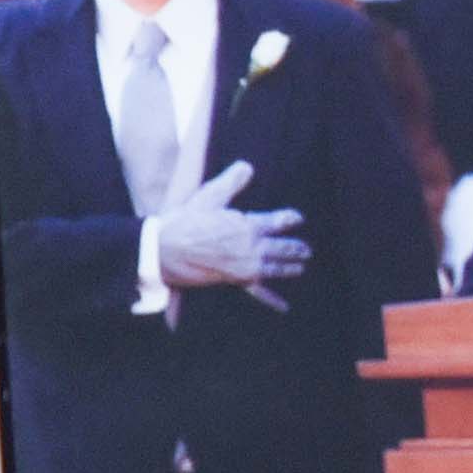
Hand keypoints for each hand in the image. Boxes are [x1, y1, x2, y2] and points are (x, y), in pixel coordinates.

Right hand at [148, 159, 309, 299]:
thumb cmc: (186, 221)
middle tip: (306, 249)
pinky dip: (272, 299)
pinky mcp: (236, 279)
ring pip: (276, 268)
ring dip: (290, 267)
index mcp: (248, 226)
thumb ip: (231, 181)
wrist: (166, 250)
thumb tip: (247, 166)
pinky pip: (258, 292)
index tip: (298, 218)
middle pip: (282, 248)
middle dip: (296, 248)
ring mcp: (246, 266)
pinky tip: (284, 307)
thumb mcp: (208, 196)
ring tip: (300, 266)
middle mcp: (252, 248)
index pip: (278, 222)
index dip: (290, 219)